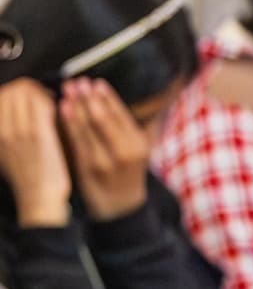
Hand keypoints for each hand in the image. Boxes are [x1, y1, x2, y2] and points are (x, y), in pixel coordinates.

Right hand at [0, 80, 71, 227]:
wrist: (38, 198)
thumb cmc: (29, 177)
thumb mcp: (7, 151)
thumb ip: (9, 129)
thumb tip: (19, 109)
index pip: (3, 94)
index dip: (21, 90)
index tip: (33, 93)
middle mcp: (4, 129)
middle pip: (15, 90)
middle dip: (33, 87)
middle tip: (46, 95)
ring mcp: (20, 132)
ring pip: (28, 93)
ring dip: (45, 91)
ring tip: (55, 100)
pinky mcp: (39, 136)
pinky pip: (44, 105)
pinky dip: (54, 100)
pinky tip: (63, 107)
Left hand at [58, 79, 149, 220]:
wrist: (119, 207)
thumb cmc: (127, 174)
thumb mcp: (140, 151)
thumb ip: (136, 127)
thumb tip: (153, 100)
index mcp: (139, 145)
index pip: (121, 115)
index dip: (108, 97)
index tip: (97, 82)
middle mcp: (124, 152)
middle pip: (104, 119)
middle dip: (90, 97)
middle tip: (79, 81)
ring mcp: (104, 161)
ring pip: (88, 128)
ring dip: (77, 105)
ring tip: (69, 89)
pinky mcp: (87, 169)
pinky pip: (77, 141)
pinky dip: (69, 123)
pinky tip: (63, 109)